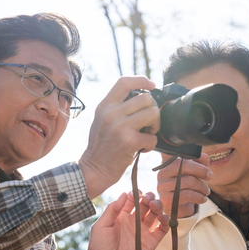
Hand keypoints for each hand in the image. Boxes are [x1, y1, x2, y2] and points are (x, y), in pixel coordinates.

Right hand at [79, 76, 160, 198]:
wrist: (93, 170)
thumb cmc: (102, 147)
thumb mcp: (102, 121)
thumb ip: (117, 108)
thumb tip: (143, 98)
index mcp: (105, 106)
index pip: (124, 82)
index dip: (141, 80)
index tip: (152, 85)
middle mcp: (111, 113)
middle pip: (146, 98)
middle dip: (153, 111)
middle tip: (148, 125)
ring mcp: (120, 126)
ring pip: (153, 113)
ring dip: (155, 126)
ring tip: (146, 135)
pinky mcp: (129, 141)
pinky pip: (152, 137)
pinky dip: (151, 145)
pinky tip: (141, 149)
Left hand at [85, 192, 169, 249]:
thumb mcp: (100, 227)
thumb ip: (112, 209)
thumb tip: (124, 193)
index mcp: (120, 217)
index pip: (131, 200)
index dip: (136, 194)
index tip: (137, 192)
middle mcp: (133, 222)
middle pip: (146, 205)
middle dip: (149, 198)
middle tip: (148, 199)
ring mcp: (143, 232)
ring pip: (155, 214)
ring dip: (158, 206)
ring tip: (155, 206)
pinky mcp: (152, 242)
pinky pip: (162, 229)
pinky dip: (166, 221)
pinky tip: (163, 217)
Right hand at [157, 153, 212, 217]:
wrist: (181, 208)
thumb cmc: (188, 187)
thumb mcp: (196, 172)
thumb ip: (200, 162)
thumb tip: (203, 157)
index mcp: (167, 164)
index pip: (173, 153)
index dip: (183, 153)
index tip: (201, 159)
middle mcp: (162, 173)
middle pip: (184, 165)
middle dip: (201, 171)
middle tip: (210, 176)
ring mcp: (162, 186)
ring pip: (188, 181)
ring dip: (202, 187)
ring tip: (206, 191)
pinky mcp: (166, 199)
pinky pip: (188, 194)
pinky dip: (199, 197)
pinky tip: (202, 199)